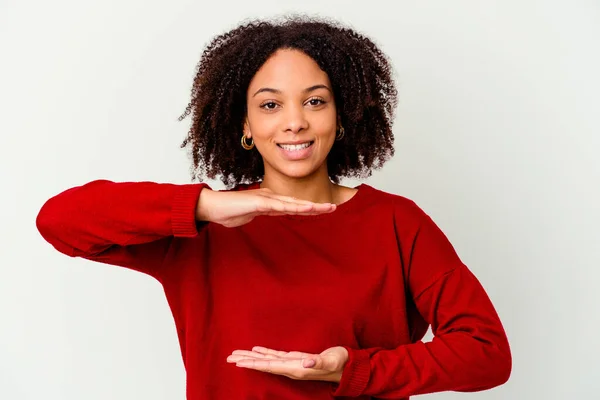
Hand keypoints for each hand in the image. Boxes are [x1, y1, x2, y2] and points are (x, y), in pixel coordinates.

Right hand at [196, 188, 336, 227]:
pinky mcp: (259, 201)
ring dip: (311, 206)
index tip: (321, 211)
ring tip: (327, 208)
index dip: (307, 208)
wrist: (211, 207)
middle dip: (316, 206)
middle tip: (333, 207)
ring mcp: (266, 199)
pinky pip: (280, 206)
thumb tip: (256, 217)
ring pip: (293, 203)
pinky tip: (306, 208)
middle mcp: (270, 198)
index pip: (292, 207)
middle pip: (297, 203)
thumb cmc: (226, 212)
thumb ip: (254, 216)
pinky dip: (294, 207)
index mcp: (268, 202)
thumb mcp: (246, 217)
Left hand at [226, 346, 348, 382]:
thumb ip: (318, 362)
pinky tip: (256, 351)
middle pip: (263, 364)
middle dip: (246, 361)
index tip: (239, 362)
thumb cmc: (339, 362)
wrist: (346, 367)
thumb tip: (306, 363)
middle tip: (228, 358)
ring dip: (251, 357)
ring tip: (236, 355)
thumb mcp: (331, 361)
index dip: (254, 364)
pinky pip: (275, 356)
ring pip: (267, 360)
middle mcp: (290, 368)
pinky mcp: (295, 358)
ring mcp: (291, 364)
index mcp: (296, 369)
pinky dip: (264, 353)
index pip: (270, 366)